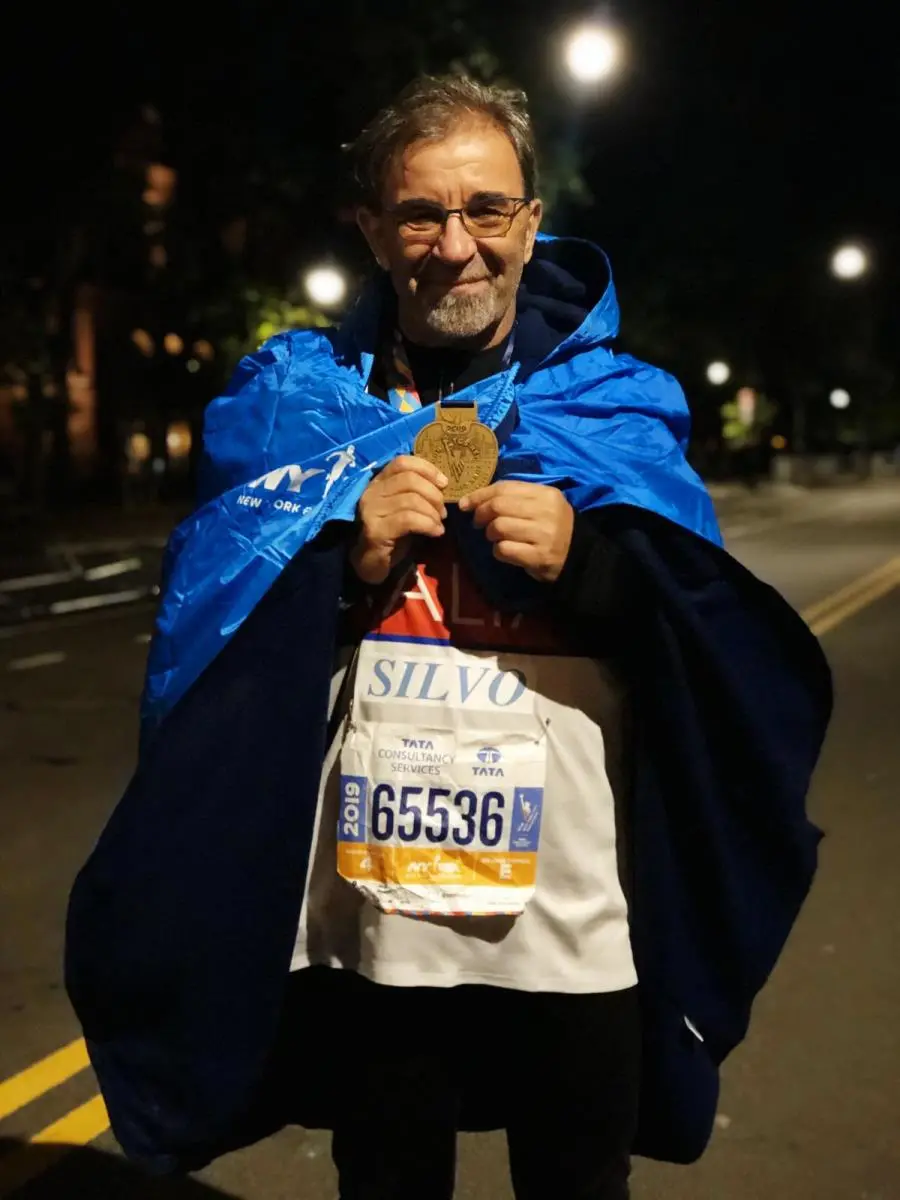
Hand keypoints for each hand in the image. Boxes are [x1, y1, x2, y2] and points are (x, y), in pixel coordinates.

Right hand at [350, 455, 447, 584]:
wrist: (371, 562)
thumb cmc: (393, 532)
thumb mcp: (405, 507)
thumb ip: (416, 492)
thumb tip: (443, 485)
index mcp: (379, 482)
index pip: (402, 462)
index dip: (427, 469)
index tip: (444, 483)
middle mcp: (371, 492)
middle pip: (409, 480)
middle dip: (433, 494)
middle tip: (443, 511)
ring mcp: (371, 511)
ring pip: (410, 500)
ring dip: (432, 513)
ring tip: (439, 524)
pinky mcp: (375, 531)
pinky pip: (408, 520)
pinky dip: (428, 525)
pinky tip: (436, 532)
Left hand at [459, 481, 573, 582]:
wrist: (578, 556)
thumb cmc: (552, 527)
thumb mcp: (541, 505)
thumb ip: (514, 497)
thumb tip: (472, 500)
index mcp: (546, 494)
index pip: (505, 487)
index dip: (480, 495)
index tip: (465, 504)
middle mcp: (546, 511)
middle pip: (499, 506)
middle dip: (481, 514)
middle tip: (478, 522)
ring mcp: (544, 534)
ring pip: (499, 527)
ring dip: (490, 534)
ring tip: (496, 537)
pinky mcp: (539, 556)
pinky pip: (504, 549)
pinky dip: (498, 551)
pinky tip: (505, 551)